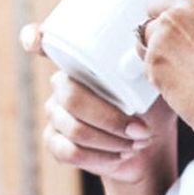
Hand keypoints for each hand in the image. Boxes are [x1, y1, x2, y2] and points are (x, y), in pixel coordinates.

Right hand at [20, 23, 176, 186]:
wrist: (149, 144)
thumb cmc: (154, 106)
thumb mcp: (158, 83)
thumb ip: (152, 66)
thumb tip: (152, 51)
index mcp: (85, 62)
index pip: (49, 43)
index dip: (35, 37)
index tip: (36, 41)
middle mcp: (63, 85)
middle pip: (72, 98)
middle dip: (111, 119)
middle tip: (142, 129)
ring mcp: (56, 114)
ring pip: (75, 130)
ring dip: (113, 140)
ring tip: (140, 142)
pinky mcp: (55, 142)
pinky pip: (70, 152)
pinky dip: (102, 157)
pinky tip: (122, 155)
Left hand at [138, 0, 193, 149]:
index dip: (187, 6)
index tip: (193, 25)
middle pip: (162, 0)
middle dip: (169, 23)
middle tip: (190, 53)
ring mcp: (172, 22)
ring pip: (150, 28)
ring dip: (161, 47)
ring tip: (190, 72)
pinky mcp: (154, 51)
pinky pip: (144, 56)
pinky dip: (157, 69)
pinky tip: (182, 83)